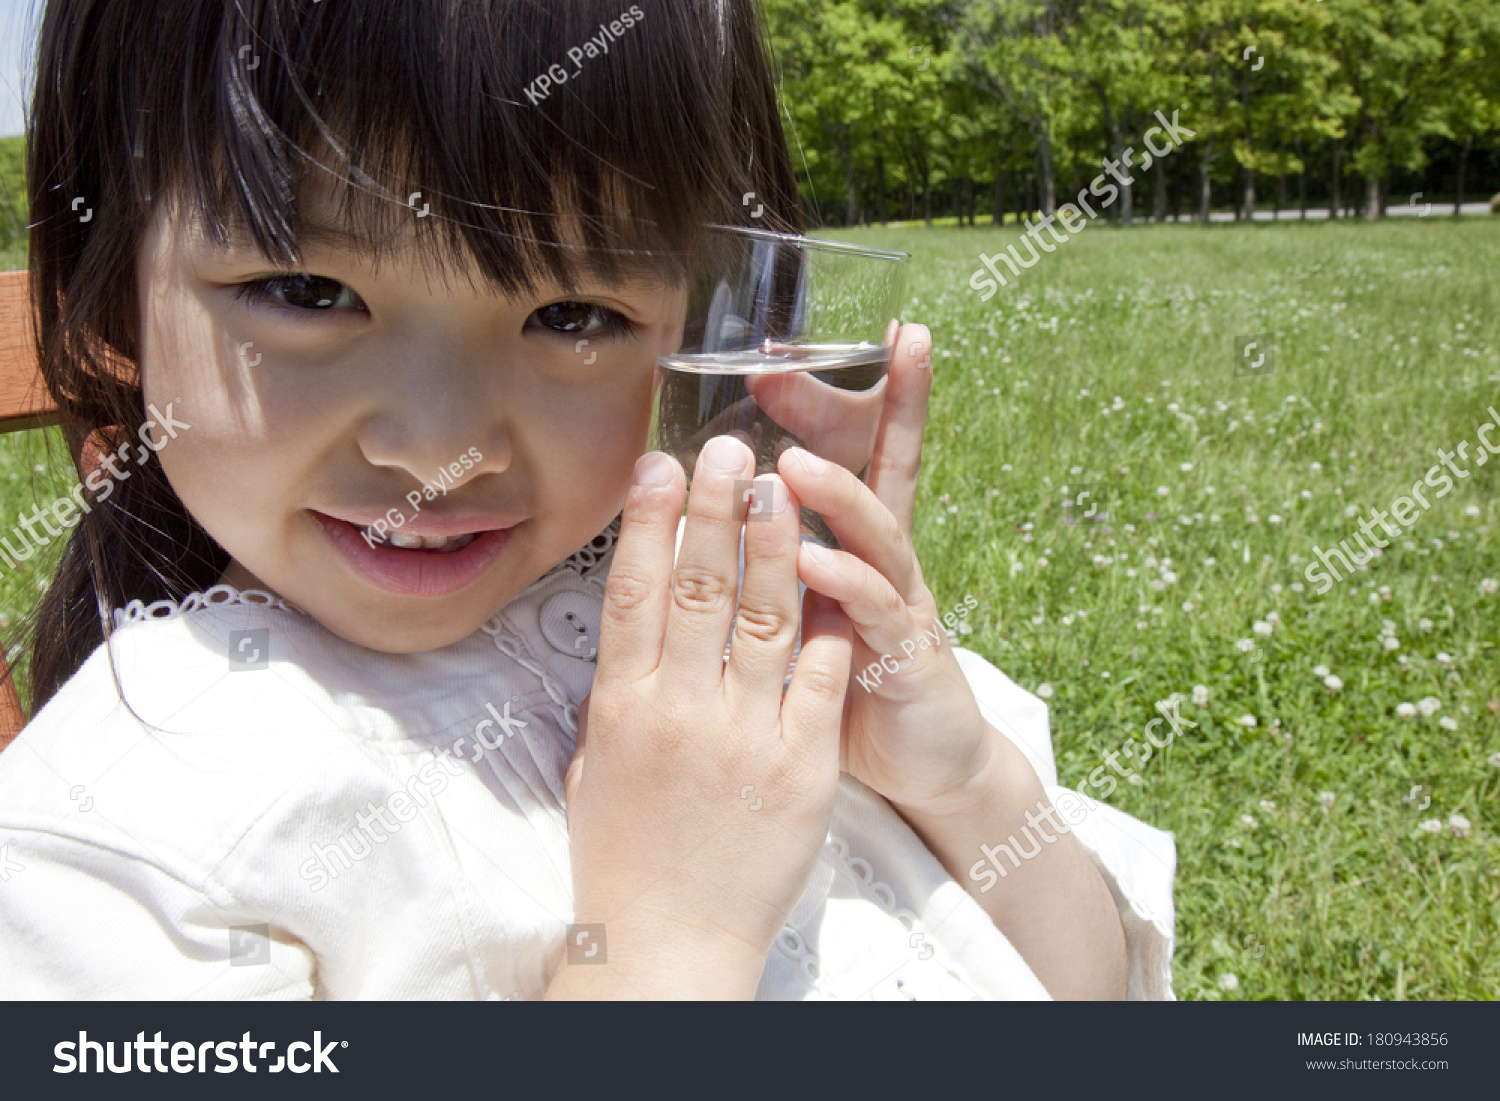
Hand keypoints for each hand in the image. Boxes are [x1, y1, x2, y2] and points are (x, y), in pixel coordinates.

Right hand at [551, 436, 853, 999]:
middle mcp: (679, 709)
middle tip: (731, 448)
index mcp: (621, 705)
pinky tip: (836, 570)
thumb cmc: (626, 856)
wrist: (670, 941)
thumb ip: (619, 693)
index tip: (662, 464)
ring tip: (784, 484)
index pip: (635, 591)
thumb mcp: (598, 765)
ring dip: (775, 542)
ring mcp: (743, 733)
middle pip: (700, 585)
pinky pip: (821, 674)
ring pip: (763, 615)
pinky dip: (830, 619)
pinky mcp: (802, 764)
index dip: (651, 520)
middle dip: (716, 507)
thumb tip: (633, 630)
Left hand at [776, 323, 998, 815]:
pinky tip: (812, 563)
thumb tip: (704, 512)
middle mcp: (888, 559)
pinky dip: (845, 585)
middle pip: (874, 468)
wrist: (920, 764)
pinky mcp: (913, 656)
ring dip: (836, 495)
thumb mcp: (806, 611)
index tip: (809, 341)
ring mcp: (906, 603)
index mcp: (858, 544)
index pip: (857, 452)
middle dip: (844, 411)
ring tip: (793, 463)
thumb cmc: (848, 682)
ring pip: (877, 534)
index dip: (839, 396)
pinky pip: (878, 614)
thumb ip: (770, 564)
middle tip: (788, 366)